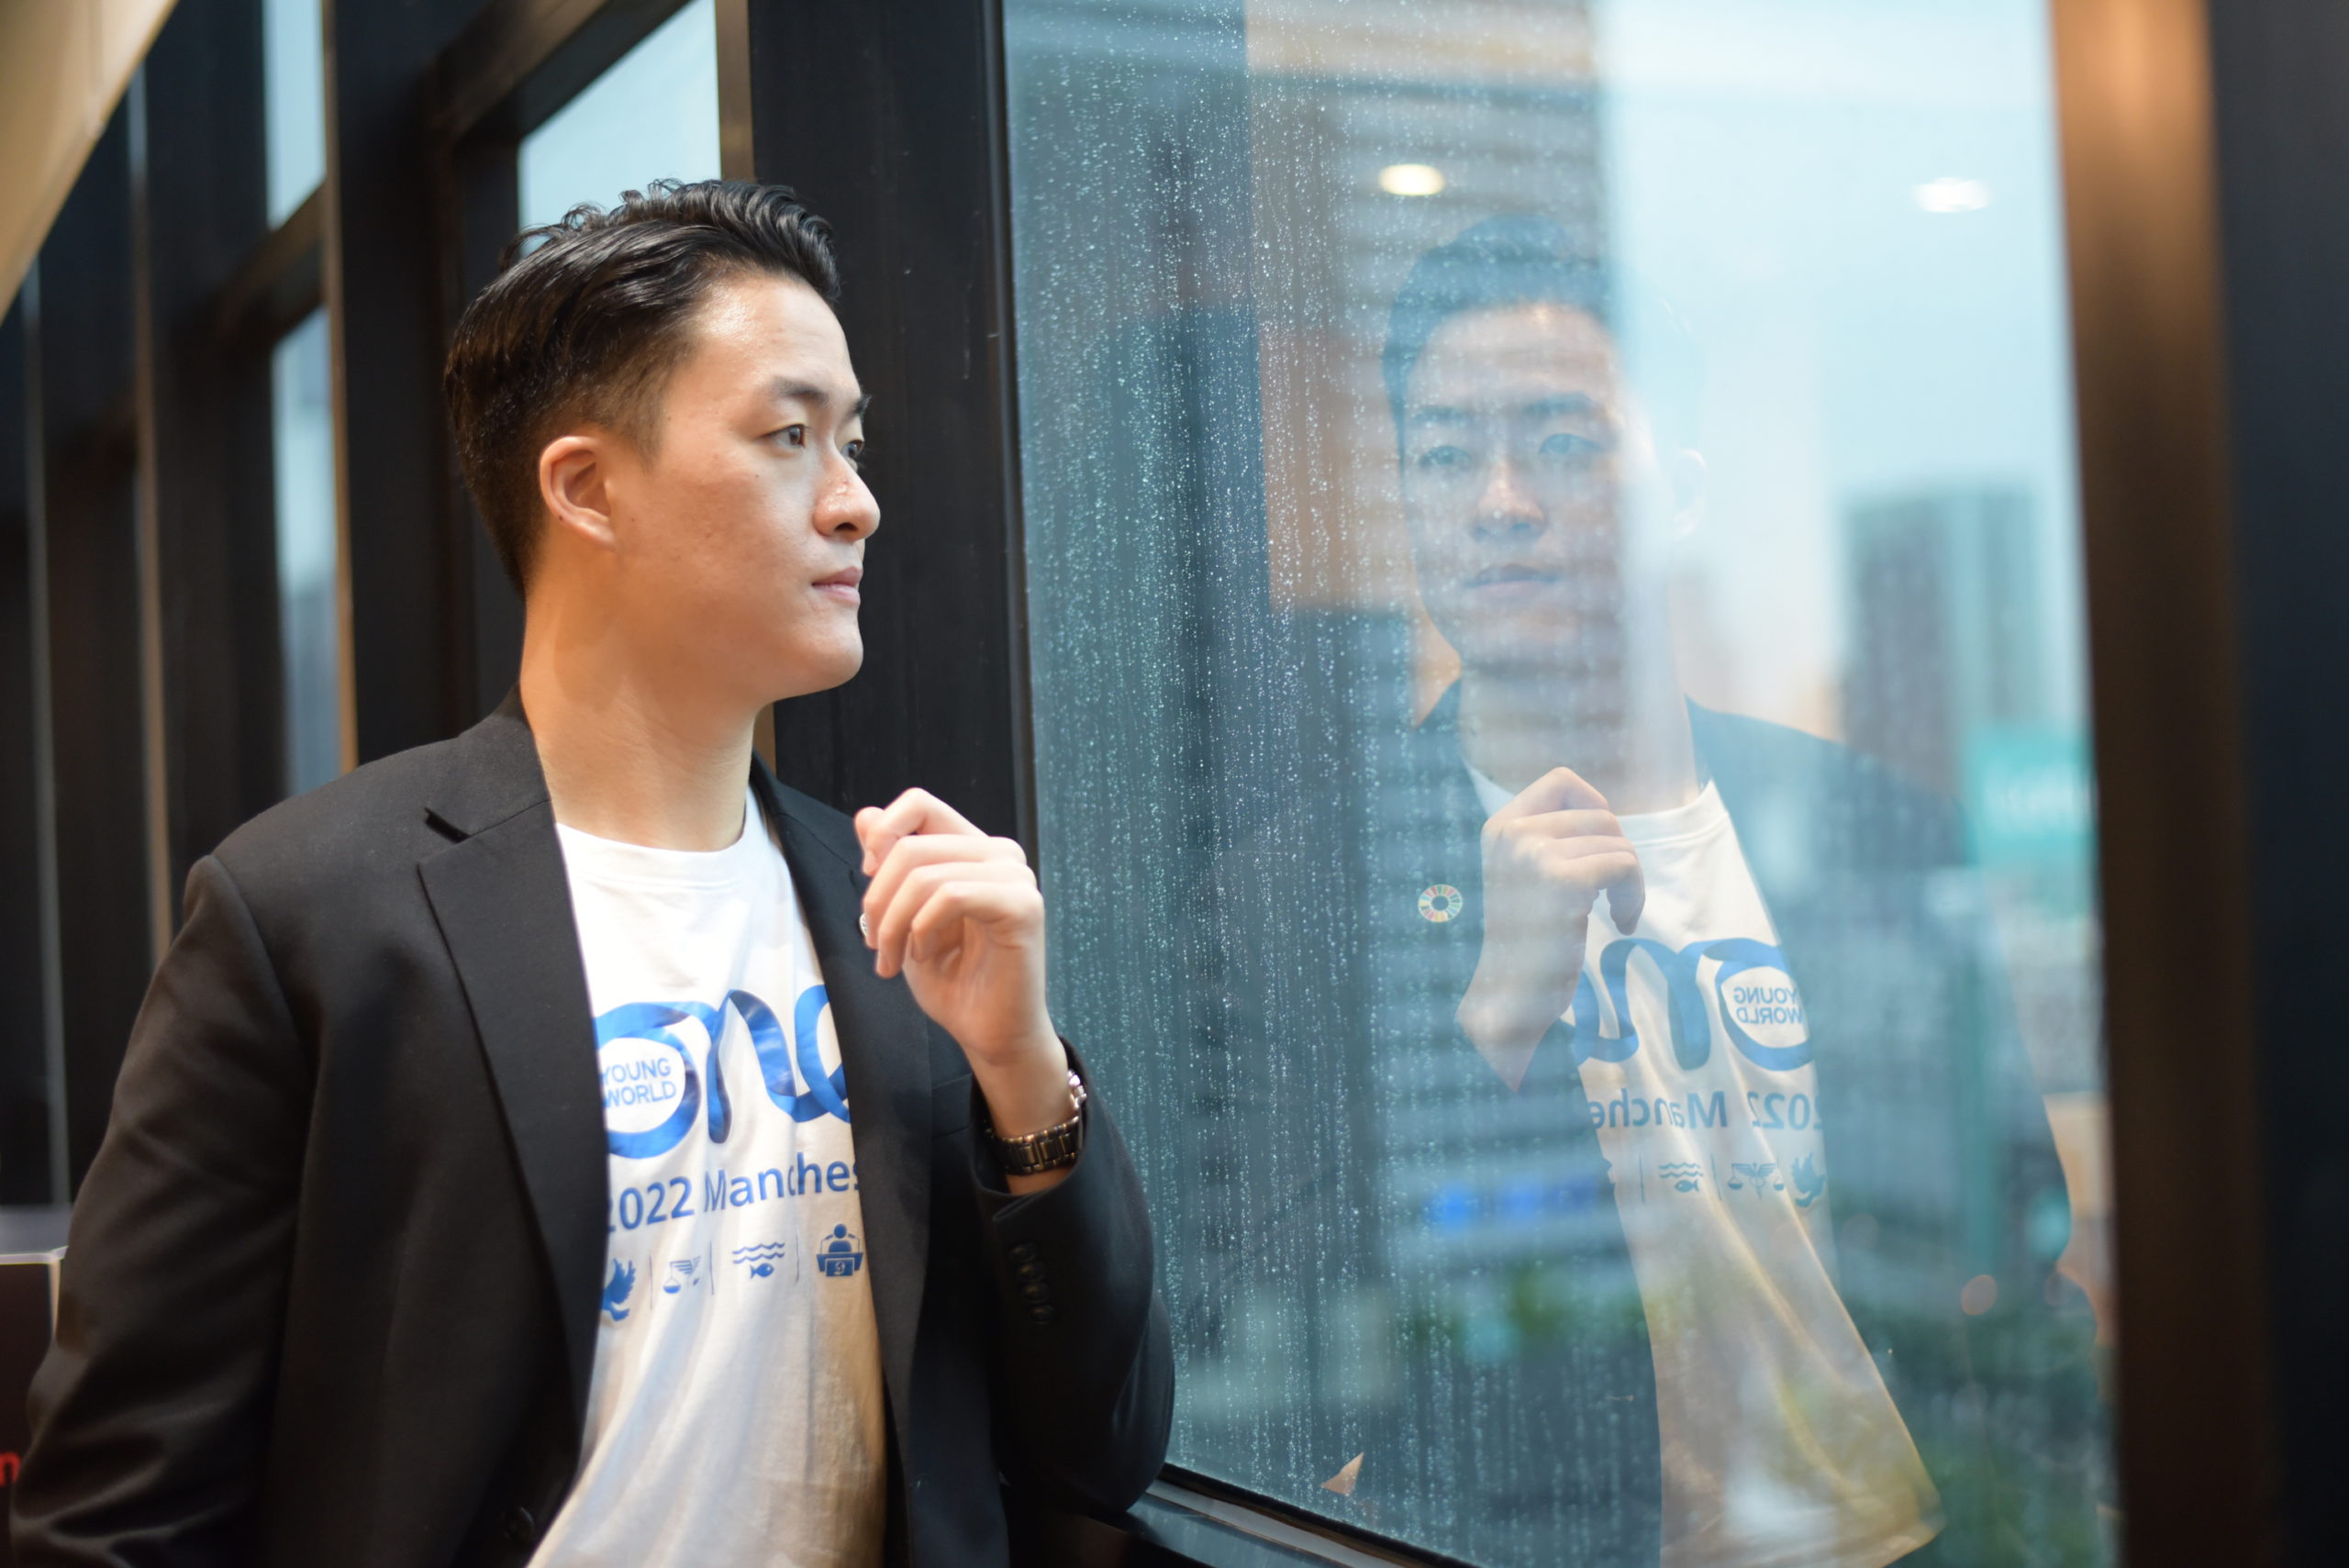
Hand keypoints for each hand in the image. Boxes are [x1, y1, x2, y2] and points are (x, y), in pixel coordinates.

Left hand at [855, 790, 1072, 1150]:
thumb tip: (865, 815)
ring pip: (925, 874)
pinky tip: (924, 956)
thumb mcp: (903, 917)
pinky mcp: (1023, 907)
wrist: (988, 1034)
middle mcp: (999, 854)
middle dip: (877, 899)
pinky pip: (951, 895)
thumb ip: (889, 867)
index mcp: (972, 849)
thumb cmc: (953, 981)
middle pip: (911, 845)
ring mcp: (1016, 877)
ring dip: (893, 924)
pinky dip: (922, 929)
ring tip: (891, 959)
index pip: (920, 804)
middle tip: (873, 944)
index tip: (868, 878)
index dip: (883, 834)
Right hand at [1456, 766, 1644, 1089]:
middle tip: (1611, 895)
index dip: (1596, 806)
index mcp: (1500, 826)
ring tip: (1617, 913)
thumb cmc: (1528, 940)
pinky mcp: (1562, 881)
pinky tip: (1622, 922)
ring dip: (1630, 881)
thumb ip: (1551, 838)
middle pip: (1600, 815)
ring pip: (1618, 843)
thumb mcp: (1527, 873)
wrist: (1511, 996)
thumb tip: (1603, 809)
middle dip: (1619, 854)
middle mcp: (1512, 833)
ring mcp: (1534, 854)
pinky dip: (1633, 895)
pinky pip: (1624, 866)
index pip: (1562, 780)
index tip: (1599, 848)